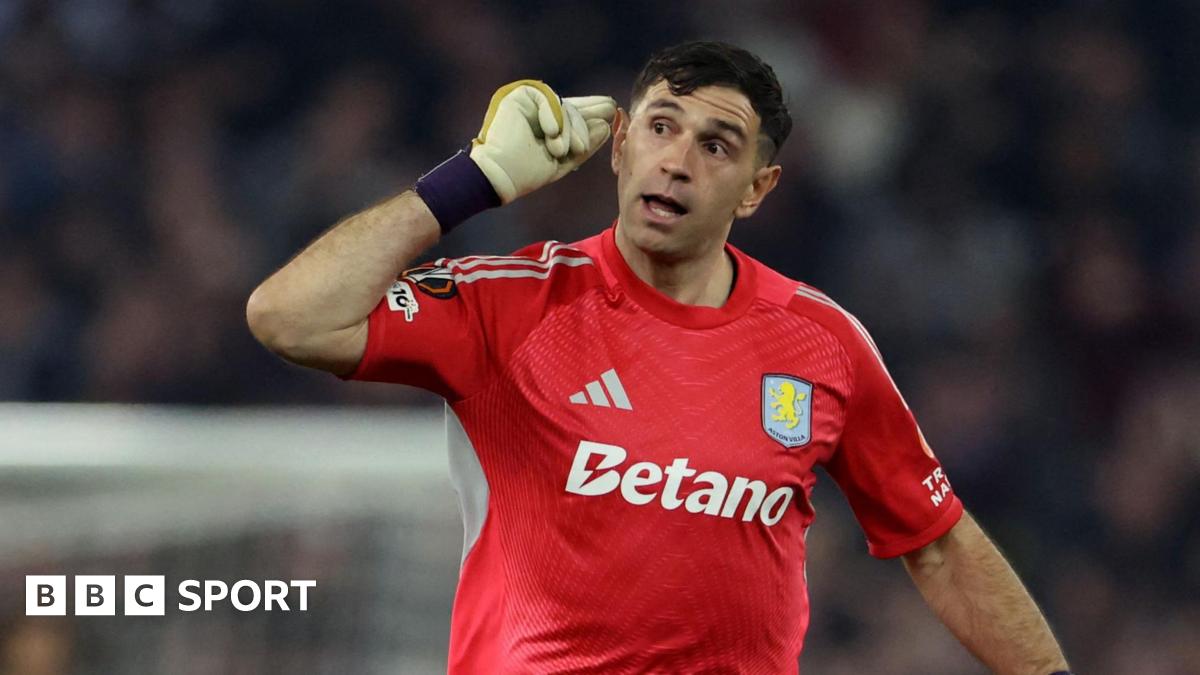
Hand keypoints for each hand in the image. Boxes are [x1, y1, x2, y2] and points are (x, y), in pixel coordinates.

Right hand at [468, 80, 615, 203]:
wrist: (503, 175)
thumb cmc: (528, 173)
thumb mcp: (565, 160)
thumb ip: (585, 145)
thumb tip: (605, 125)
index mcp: (548, 124)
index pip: (574, 114)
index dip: (592, 113)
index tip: (612, 110)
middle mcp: (538, 111)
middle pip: (572, 109)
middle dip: (583, 123)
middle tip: (584, 143)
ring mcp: (528, 103)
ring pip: (562, 105)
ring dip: (566, 128)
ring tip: (561, 150)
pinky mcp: (517, 96)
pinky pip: (545, 96)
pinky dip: (551, 113)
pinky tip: (551, 132)